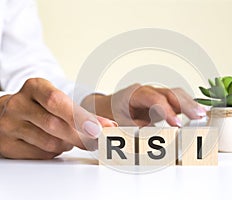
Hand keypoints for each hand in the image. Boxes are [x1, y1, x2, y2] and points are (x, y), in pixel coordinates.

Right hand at [0, 78, 115, 158]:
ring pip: (49, 143)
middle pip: (54, 125)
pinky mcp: (7, 145)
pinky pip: (40, 155)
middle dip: (80, 136)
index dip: (80, 117)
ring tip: (68, 138)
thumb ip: (81, 112)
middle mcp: (18, 104)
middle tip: (95, 141)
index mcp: (34, 87)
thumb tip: (108, 126)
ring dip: (67, 144)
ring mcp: (9, 125)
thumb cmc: (40, 106)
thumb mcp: (57, 100)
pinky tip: (54, 143)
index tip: (98, 129)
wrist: (7, 112)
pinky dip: (54, 152)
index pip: (57, 101)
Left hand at [82, 84, 205, 126]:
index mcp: (133, 94)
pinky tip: (198, 113)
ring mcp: (154, 95)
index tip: (176, 125)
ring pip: (175, 95)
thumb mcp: (113, 123)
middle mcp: (146, 91)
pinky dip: (187, 106)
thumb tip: (145, 139)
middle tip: (199, 116)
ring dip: (189, 104)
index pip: (154, 99)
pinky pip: (175, 101)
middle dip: (185, 104)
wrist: (104, 107)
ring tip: (203, 114)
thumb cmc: (107, 114)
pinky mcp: (159, 102)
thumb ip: (127, 130)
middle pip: (169, 93)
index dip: (166, 111)